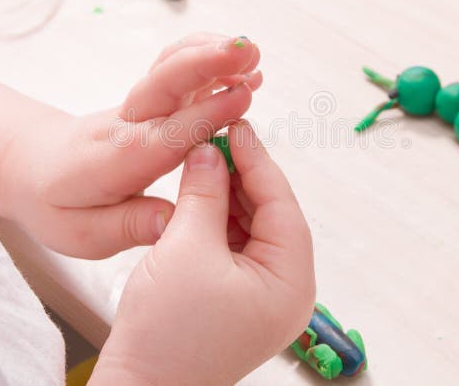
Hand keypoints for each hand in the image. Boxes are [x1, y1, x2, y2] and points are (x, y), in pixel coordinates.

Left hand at [0, 34, 261, 257]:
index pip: (167, 133)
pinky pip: (177, 73)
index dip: (205, 113)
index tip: (241, 97)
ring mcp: (139, 107)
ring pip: (172, 67)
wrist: (29, 166)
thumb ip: (130, 226)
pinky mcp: (149, 102)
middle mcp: (130, 124)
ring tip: (252, 49)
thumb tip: (173, 220)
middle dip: (207, 62)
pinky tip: (244, 66)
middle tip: (249, 52)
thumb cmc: (56, 203)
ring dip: (211, 53)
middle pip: (165, 82)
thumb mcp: (82, 234)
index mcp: (118, 160)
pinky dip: (208, 61)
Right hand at [90, 121, 315, 385]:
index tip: (238, 126)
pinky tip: (198, 195)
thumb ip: (204, 192)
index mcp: (291, 283)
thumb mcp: (185, 247)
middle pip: (270, 216)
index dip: (259, 161)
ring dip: (227, 195)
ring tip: (202, 161)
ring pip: (251, 229)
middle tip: (216, 139)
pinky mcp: (238, 300)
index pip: (282, 206)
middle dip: (242, 176)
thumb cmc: (167, 333)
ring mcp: (263, 298)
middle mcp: (287, 291)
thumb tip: (210, 150)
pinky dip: (217, 220)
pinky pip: (235, 247)